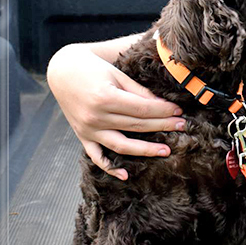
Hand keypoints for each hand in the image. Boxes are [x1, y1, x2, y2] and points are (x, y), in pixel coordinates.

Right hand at [47, 44, 185, 179]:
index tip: (179, 111)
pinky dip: (110, 168)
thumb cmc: (93, 69)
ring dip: (146, 150)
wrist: (63, 72)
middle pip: (137, 126)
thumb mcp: (118, 75)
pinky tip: (126, 175)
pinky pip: (96, 157)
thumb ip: (139, 91)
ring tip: (166, 151)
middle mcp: (96, 117)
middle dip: (162, 126)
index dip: (163, 111)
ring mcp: (88, 130)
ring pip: (121, 145)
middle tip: (182, 126)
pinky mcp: (82, 136)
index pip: (142, 109)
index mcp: (106, 98)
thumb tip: (162, 104)